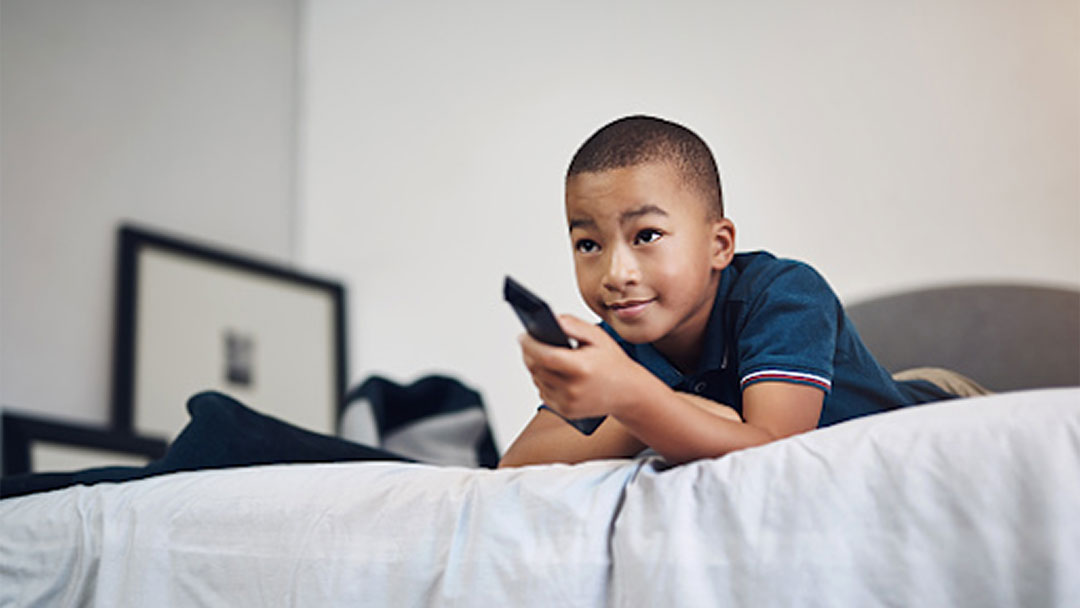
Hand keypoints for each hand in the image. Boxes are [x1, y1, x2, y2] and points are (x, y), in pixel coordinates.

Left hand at [519, 315, 656, 419]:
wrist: (628, 393)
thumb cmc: (613, 362)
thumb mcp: (598, 336)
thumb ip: (572, 324)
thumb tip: (550, 320)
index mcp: (581, 368)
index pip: (544, 356)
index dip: (529, 344)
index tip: (523, 335)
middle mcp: (573, 389)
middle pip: (536, 368)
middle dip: (528, 352)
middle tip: (528, 340)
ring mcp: (568, 403)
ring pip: (537, 380)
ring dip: (535, 366)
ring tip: (541, 353)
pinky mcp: (565, 411)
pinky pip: (543, 392)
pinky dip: (542, 379)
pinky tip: (552, 370)